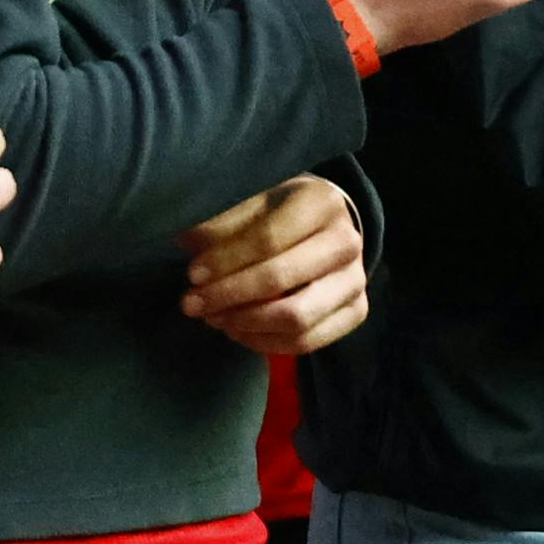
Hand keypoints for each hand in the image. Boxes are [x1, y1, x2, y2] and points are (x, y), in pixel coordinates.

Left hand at [179, 176, 368, 355]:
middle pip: (281, 280)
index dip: (227, 260)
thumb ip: (222, 220)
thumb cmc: (278, 210)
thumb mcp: (252, 200)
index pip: (268, 238)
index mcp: (321, 202)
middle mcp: (347, 241)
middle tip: (192, 304)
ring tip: (213, 318)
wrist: (324, 225)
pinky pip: (307, 342)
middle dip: (229, 295)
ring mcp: (356, 280)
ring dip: (245, 324)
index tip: (192, 274)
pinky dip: (265, 343)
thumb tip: (186, 240)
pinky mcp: (357, 311)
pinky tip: (237, 331)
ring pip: (297, 318)